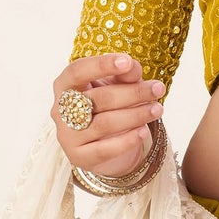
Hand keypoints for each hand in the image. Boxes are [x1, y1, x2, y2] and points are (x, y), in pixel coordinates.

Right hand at [50, 54, 165, 178]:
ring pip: (104, 124)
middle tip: (158, 89)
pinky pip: (105, 149)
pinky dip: (127, 140)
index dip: (102, 65)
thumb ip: (122, 75)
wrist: (101, 142)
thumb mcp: (113, 84)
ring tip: (157, 109)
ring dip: (135, 115)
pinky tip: (143, 131)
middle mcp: (60, 110)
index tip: (127, 61)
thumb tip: (133, 66)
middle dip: (132, 93)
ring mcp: (67, 135)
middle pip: (98, 98)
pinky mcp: (79, 156)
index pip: (78, 71)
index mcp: (64, 85)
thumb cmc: (105, 106)